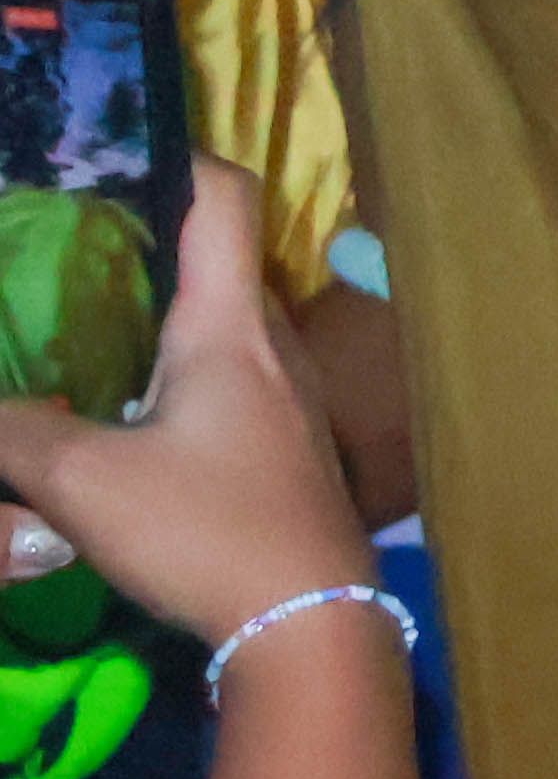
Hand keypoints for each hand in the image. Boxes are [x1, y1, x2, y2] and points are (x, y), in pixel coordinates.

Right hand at [0, 164, 378, 643]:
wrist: (308, 619)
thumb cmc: (208, 528)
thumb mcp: (86, 480)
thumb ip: (15, 429)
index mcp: (233, 323)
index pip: (224, 198)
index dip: (176, 159)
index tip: (111, 158)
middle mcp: (271, 341)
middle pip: (213, 260)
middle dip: (143, 246)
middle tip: (60, 251)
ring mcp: (287, 395)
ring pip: (217, 325)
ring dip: (155, 316)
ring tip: (76, 322)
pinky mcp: (283, 445)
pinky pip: (225, 379)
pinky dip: (172, 371)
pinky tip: (120, 404)